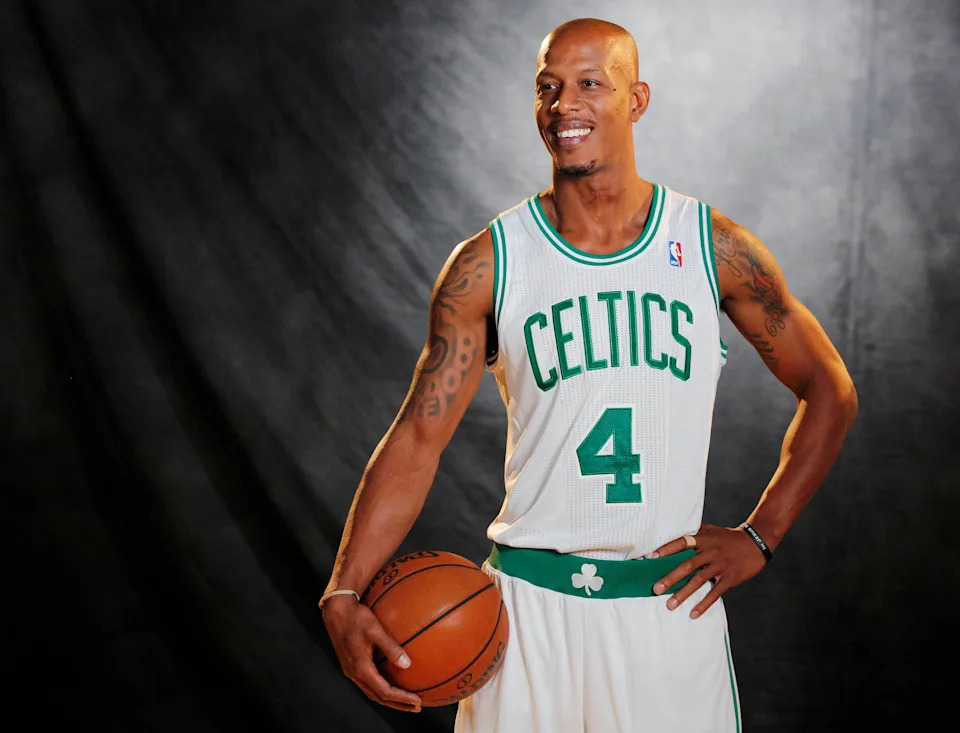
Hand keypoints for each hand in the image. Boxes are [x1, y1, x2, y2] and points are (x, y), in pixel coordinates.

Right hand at [321, 595, 421, 712]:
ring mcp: (351, 670)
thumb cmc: (356, 617)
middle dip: (398, 704)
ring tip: (406, 700)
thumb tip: (407, 665)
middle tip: (416, 707)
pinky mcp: (351, 664)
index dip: (402, 699)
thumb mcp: (375, 630)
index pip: (385, 692)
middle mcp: (354, 673)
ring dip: (390, 698)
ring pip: (372, 692)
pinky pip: (368, 683)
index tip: (418, 701)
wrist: (336, 610)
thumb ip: (390, 647)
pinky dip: (381, 688)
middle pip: (378, 697)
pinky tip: (391, 682)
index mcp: (361, 668)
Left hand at [650, 523, 767, 618]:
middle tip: (656, 589)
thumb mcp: (712, 530)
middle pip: (687, 565)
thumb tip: (675, 532)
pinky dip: (704, 603)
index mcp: (704, 539)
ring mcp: (720, 565)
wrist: (757, 542)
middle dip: (671, 578)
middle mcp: (710, 552)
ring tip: (670, 605)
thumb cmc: (730, 537)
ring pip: (699, 580)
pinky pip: (716, 592)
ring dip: (684, 594)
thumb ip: (695, 533)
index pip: (682, 542)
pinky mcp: (730, 577)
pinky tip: (694, 613)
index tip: (652, 557)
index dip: (667, 549)